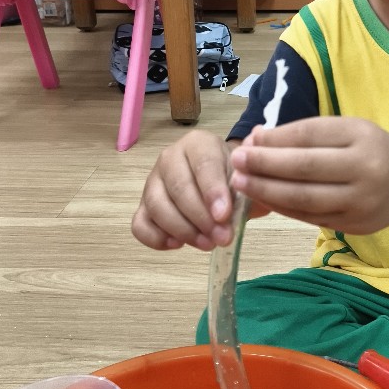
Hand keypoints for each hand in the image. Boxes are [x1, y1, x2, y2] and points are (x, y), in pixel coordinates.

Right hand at [131, 131, 236, 250]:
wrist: (225, 183)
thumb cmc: (235, 178)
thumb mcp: (248, 176)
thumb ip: (248, 182)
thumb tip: (248, 186)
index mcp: (198, 144)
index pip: (203, 164)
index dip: (212, 191)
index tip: (224, 216)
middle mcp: (170, 158)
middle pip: (178, 187)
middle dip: (200, 217)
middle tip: (221, 238)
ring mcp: (153, 182)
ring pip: (156, 205)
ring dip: (182, 230)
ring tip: (207, 244)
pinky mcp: (143, 206)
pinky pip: (140, 224)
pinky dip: (155, 238)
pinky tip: (178, 245)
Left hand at [228, 117, 388, 233]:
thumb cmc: (370, 150)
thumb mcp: (346, 131)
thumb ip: (304, 134)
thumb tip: (257, 138)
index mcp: (362, 138)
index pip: (310, 137)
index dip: (276, 140)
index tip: (249, 140)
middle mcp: (365, 170)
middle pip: (305, 169)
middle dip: (265, 166)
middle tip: (236, 162)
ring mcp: (361, 202)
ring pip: (305, 199)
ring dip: (267, 191)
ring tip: (241, 183)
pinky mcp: (354, 225)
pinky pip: (310, 217)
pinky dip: (283, 207)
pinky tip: (263, 198)